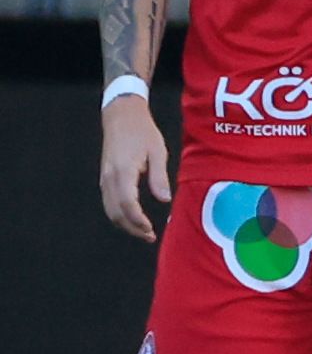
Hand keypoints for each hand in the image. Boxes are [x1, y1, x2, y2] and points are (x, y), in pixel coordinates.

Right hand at [98, 94, 169, 240]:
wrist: (121, 117)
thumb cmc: (143, 132)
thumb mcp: (158, 151)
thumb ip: (159, 177)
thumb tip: (164, 200)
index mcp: (123, 171)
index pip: (127, 204)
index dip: (138, 221)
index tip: (151, 230)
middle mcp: (109, 178)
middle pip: (115, 212)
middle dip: (132, 228)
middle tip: (150, 236)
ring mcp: (104, 178)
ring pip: (109, 210)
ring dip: (125, 224)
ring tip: (144, 232)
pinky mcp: (105, 178)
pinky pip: (109, 202)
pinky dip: (119, 215)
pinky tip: (133, 219)